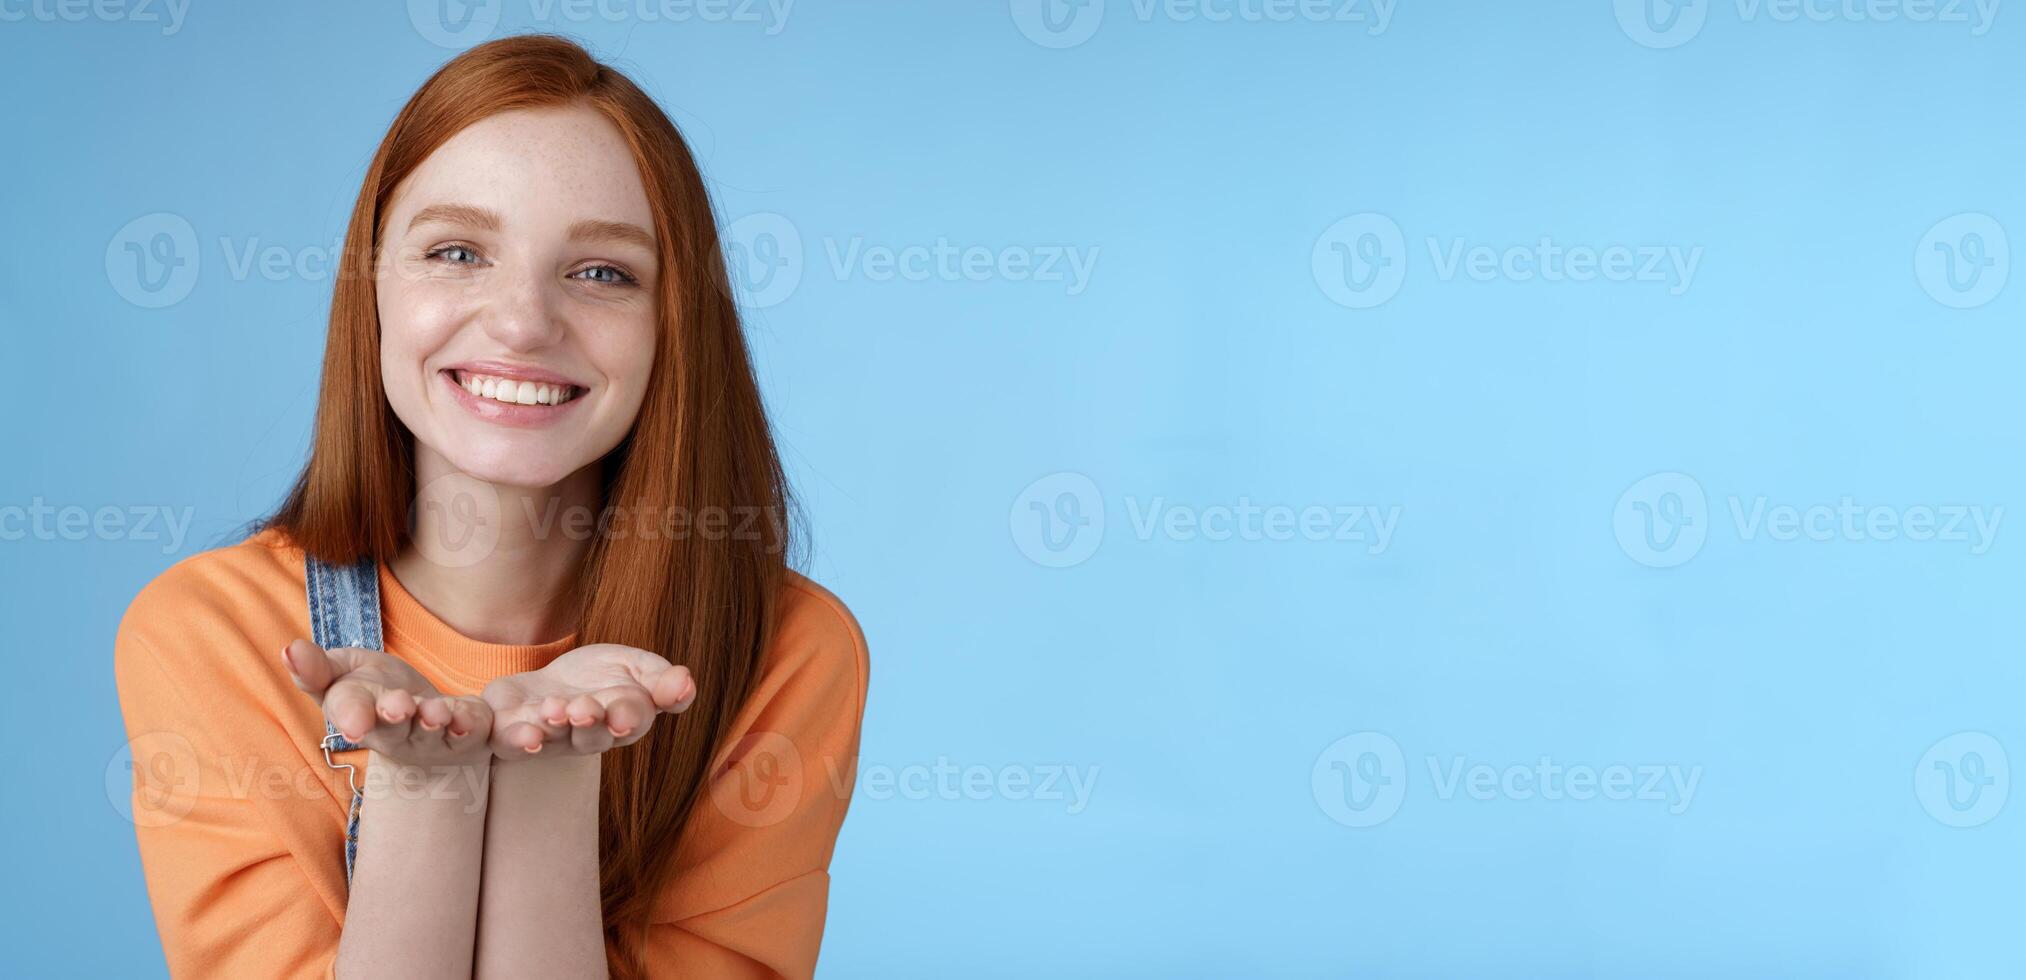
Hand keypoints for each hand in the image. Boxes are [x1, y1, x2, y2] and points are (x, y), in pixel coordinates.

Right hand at [283, 638, 493, 765]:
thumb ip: (317, 669)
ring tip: (439, 713)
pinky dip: (483, 728)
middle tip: (399, 707)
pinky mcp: (473, 734)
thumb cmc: (372, 690)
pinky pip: (479, 732)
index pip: (351, 714)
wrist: (422, 713)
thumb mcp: (341, 674)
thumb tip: (288, 650)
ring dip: (439, 722)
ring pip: (438, 734)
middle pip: (396, 728)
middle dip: (397, 716)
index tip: (354, 724)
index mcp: (361, 715)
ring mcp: (436, 738)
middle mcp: (398, 733)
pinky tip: (485, 722)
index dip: (353, 717)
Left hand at [479, 643, 695, 759]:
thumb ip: (660, 679)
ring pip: (552, 739)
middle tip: (584, 708)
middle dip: (589, 723)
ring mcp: (547, 737)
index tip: (624, 714)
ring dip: (553, 727)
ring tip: (553, 709)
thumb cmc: (600, 677)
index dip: (628, 717)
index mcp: (622, 719)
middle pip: (591, 738)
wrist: (547, 681)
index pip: (631, 720)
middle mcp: (585, 737)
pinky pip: (510, 742)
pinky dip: (516, 738)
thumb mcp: (636, 666)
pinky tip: (523, 732)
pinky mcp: (509, 733)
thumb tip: (686, 682)